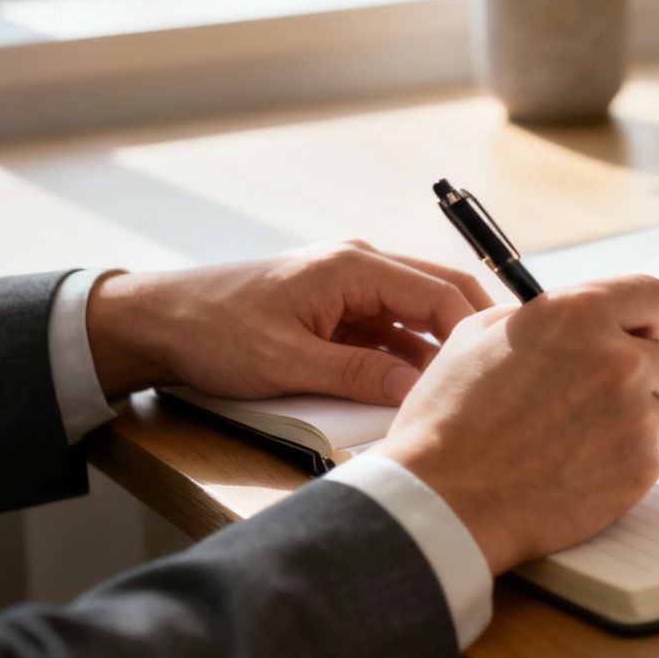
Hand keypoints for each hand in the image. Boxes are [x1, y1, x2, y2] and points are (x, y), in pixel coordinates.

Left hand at [84, 241, 493, 404]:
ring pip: (416, 316)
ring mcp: (348, 288)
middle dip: (469, 334)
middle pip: (438, 294)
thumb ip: (357, 376)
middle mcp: (358, 267)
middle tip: (499, 378)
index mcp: (353, 266)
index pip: (439, 291)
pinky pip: (388, 331)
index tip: (497, 369)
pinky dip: (406, 358)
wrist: (159, 322)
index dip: (474, 330)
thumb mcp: (287, 363)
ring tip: (463, 392)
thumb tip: (417, 389)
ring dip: (436, 351)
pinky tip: (416, 391)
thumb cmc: (214, 331)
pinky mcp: (336, 311)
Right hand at [372, 274, 658, 573]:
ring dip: (636, 421)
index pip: (654, 295)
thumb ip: (539, 318)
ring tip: (579, 440)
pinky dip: (622, 463)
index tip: (630, 335)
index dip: (642, 317)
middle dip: (648, 374)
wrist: (445, 499)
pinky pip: (651, 456)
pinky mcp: (640, 468)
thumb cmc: (448, 418)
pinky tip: (576, 470)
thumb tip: (572, 321)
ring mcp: (634, 416)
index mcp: (577, 314)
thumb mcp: (476, 338)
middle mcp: (617, 359)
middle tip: (604, 395)